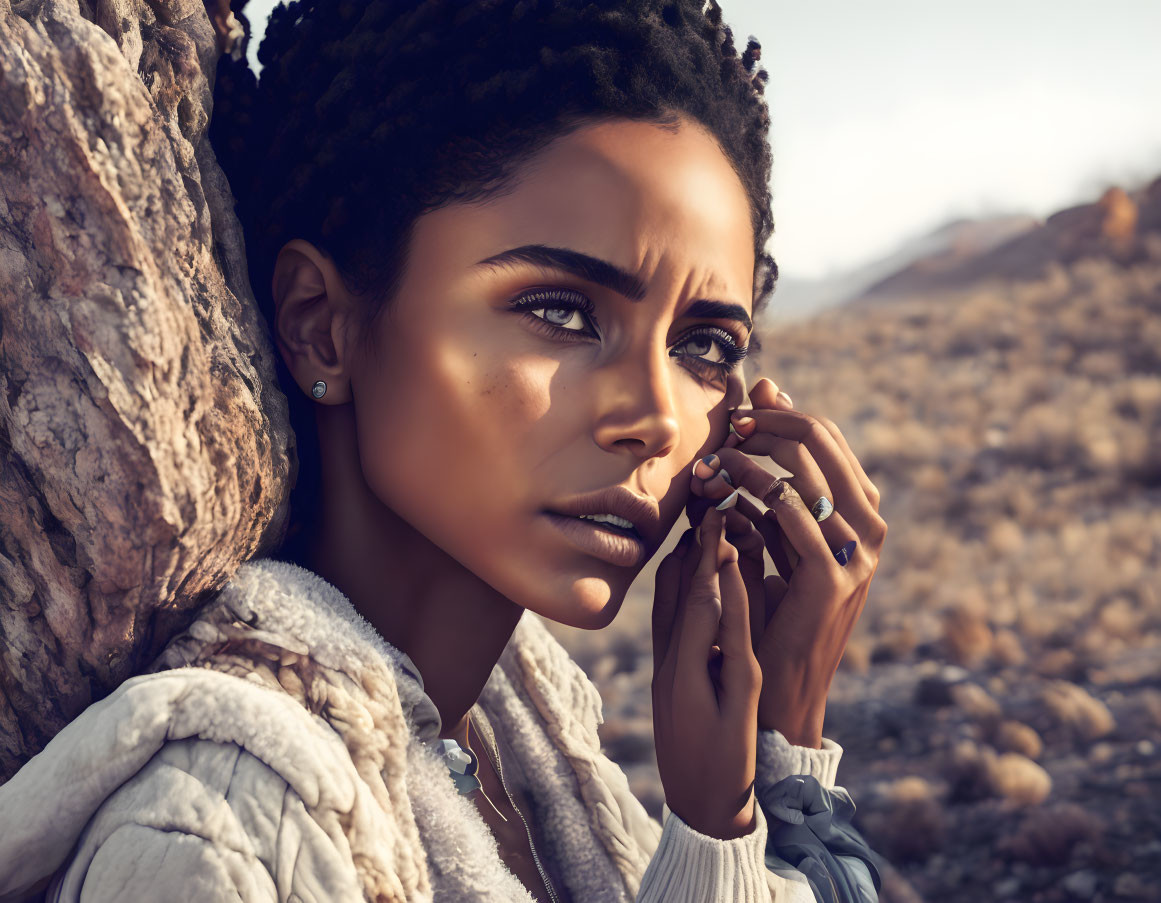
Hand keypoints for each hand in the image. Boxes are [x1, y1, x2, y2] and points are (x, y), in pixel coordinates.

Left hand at [651, 506, 762, 839]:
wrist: (700, 805)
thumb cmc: (730, 759)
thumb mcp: (740, 701)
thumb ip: (736, 641)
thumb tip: (734, 588)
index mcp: (686, 665)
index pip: (697, 594)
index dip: (709, 552)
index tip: (721, 512)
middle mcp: (667, 659)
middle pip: (674, 588)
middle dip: (692, 545)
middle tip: (708, 503)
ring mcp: (662, 666)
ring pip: (665, 600)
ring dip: (683, 562)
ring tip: (703, 527)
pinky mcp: (665, 673)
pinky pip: (667, 617)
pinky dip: (681, 586)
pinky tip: (696, 573)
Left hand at [687, 378, 886, 747]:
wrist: (784, 686)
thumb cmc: (775, 608)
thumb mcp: (777, 538)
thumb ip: (772, 486)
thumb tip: (761, 405)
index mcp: (862, 512)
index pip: (826, 436)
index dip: (780, 414)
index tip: (739, 412)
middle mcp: (870, 526)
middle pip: (820, 441)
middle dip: (767, 425)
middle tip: (726, 426)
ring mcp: (857, 553)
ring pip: (801, 473)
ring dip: (748, 459)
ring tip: (709, 461)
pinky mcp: (832, 578)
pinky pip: (789, 514)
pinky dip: (749, 492)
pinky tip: (717, 491)